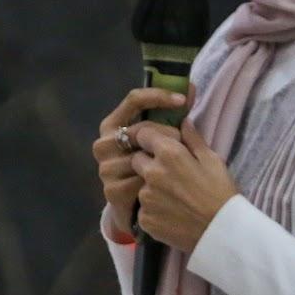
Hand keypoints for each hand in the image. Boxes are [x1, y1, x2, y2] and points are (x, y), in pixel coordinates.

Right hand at [92, 86, 190, 234]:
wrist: (143, 208)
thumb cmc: (153, 166)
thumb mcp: (163, 138)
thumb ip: (174, 114)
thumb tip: (191, 86)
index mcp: (113, 124)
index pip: (134, 99)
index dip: (159, 95)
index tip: (183, 99)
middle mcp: (104, 144)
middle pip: (140, 128)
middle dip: (167, 133)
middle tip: (185, 140)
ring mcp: (105, 168)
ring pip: (141, 156)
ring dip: (164, 161)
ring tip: (180, 166)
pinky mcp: (112, 192)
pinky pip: (141, 181)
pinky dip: (157, 184)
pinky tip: (168, 187)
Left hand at [129, 118, 237, 254]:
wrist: (221, 231)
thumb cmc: (220, 192)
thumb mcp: (212, 160)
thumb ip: (193, 139)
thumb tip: (183, 121)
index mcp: (168, 153)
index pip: (142, 134)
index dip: (149, 138)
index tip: (157, 145)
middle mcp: (151, 172)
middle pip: (136, 159)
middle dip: (146, 162)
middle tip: (167, 173)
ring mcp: (145, 197)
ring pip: (138, 185)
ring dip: (149, 187)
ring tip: (172, 197)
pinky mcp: (144, 219)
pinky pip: (142, 208)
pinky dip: (152, 209)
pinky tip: (170, 213)